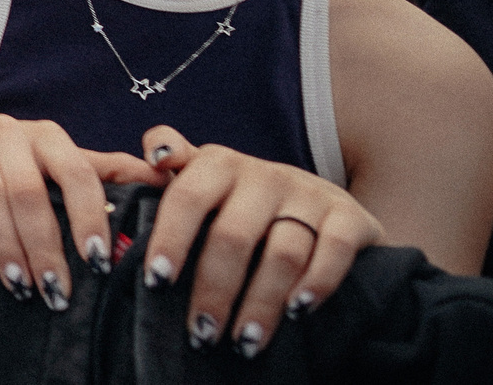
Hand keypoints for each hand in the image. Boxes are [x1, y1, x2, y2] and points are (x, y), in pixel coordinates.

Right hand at [0, 114, 159, 309]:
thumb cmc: (19, 167)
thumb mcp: (62, 166)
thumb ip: (109, 173)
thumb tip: (167, 179)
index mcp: (48, 135)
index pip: (78, 174)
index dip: (89, 218)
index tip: (98, 262)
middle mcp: (9, 129)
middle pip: (30, 192)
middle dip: (45, 247)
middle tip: (56, 292)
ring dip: (6, 243)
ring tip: (20, 284)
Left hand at [140, 126, 381, 355]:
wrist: (325, 200)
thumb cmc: (246, 199)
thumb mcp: (208, 178)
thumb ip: (176, 168)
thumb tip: (149, 159)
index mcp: (218, 164)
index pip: (187, 198)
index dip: (170, 238)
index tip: (156, 281)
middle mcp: (263, 174)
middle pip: (233, 235)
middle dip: (214, 289)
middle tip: (201, 332)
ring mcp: (308, 193)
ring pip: (282, 253)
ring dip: (261, 302)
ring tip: (244, 340)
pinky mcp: (349, 215)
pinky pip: (335, 249)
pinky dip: (318, 282)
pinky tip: (298, 311)